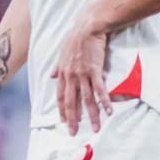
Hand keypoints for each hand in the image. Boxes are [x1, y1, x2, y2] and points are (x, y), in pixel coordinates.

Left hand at [48, 11, 114, 134]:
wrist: (87, 26)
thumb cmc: (75, 38)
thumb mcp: (62, 53)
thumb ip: (57, 67)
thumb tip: (51, 76)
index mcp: (63, 73)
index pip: (60, 97)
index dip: (62, 111)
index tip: (64, 122)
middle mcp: (71, 76)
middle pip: (71, 102)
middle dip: (73, 119)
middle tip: (74, 133)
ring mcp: (82, 74)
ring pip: (86, 99)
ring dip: (92, 115)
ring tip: (95, 128)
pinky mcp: (95, 70)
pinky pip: (100, 89)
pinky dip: (104, 101)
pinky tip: (108, 112)